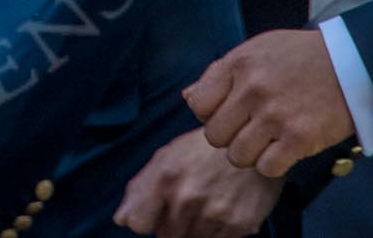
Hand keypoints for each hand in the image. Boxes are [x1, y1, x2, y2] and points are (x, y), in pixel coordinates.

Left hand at [114, 127, 282, 236]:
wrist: (251, 144)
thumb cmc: (201, 151)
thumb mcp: (166, 157)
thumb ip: (139, 189)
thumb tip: (122, 221)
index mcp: (164, 177)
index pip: (139, 224)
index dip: (145, 221)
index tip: (154, 214)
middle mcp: (188, 197)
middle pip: (166, 236)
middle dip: (171, 224)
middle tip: (187, 202)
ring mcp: (214, 213)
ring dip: (194, 229)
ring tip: (205, 204)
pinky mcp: (240, 225)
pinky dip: (216, 233)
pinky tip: (221, 211)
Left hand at [185, 30, 352, 177]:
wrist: (354, 62)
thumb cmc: (300, 57)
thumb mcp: (256, 51)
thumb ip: (220, 73)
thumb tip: (187, 98)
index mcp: (238, 64)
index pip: (198, 105)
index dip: (211, 114)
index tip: (231, 113)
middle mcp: (253, 89)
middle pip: (215, 136)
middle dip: (230, 137)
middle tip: (251, 130)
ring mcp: (275, 114)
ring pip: (237, 156)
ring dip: (251, 154)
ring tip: (268, 140)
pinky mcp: (300, 137)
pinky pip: (266, 167)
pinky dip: (273, 164)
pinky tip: (285, 149)